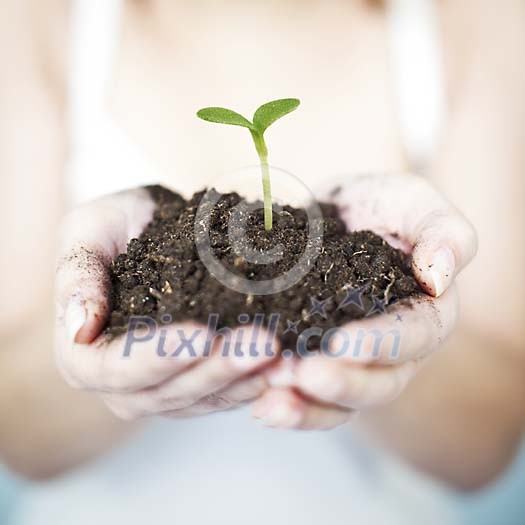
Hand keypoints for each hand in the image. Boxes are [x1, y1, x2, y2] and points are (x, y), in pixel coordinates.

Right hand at [55, 188, 276, 420]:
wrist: (156, 227)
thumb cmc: (119, 224)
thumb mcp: (89, 230)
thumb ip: (77, 273)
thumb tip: (78, 329)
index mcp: (84, 354)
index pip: (117, 368)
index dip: (159, 356)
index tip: (201, 334)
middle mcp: (122, 384)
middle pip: (168, 391)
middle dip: (217, 368)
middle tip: (261, 343)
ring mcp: (163, 388)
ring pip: (205, 397)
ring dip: (245, 378)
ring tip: (281, 353)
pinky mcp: (199, 384)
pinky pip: (228, 393)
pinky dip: (258, 380)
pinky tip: (287, 363)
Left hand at [252, 173, 476, 429]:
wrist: (336, 212)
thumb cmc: (382, 206)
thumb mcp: (415, 203)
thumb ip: (442, 232)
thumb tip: (440, 276)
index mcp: (425, 313)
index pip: (412, 337)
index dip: (380, 345)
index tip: (342, 345)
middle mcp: (393, 348)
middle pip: (378, 383)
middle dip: (342, 385)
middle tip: (304, 376)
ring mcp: (353, 360)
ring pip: (340, 400)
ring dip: (307, 404)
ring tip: (271, 399)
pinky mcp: (314, 359)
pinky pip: (305, 393)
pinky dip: (284, 402)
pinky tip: (258, 406)